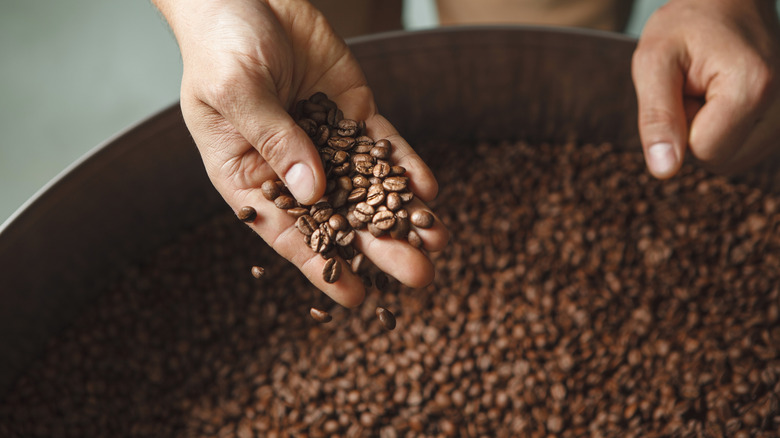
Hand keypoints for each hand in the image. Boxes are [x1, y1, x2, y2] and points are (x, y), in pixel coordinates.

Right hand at [153, 0, 447, 306]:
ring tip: (438, 241)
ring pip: (368, 186)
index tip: (356, 299)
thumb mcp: (237, 91)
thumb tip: (313, 191)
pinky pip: (382, 144)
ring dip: (403, 213)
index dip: (321, 267)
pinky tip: (428, 189)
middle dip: (380, 247)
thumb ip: (274, 139)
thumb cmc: (220, 45)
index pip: (288, 232)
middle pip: (340, 216)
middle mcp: (292, 166)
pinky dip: (404, 165)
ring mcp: (326, 139)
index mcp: (250, 176)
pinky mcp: (353, 112)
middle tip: (419, 276)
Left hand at [632, 0, 779, 177]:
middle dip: (693, 132)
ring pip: (729, 160)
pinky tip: (719, 99)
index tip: (682, 88)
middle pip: (719, 160)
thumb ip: (656, 118)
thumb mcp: (654, 61)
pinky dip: (722, 132)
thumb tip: (665, 171)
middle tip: (692, 88)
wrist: (726, 1)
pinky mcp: (779, 122)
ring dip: (706, 132)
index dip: (679, 127)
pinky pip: (739, 151)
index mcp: (752, 88)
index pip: (704, 151)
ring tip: (705, 90)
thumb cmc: (686, 24)